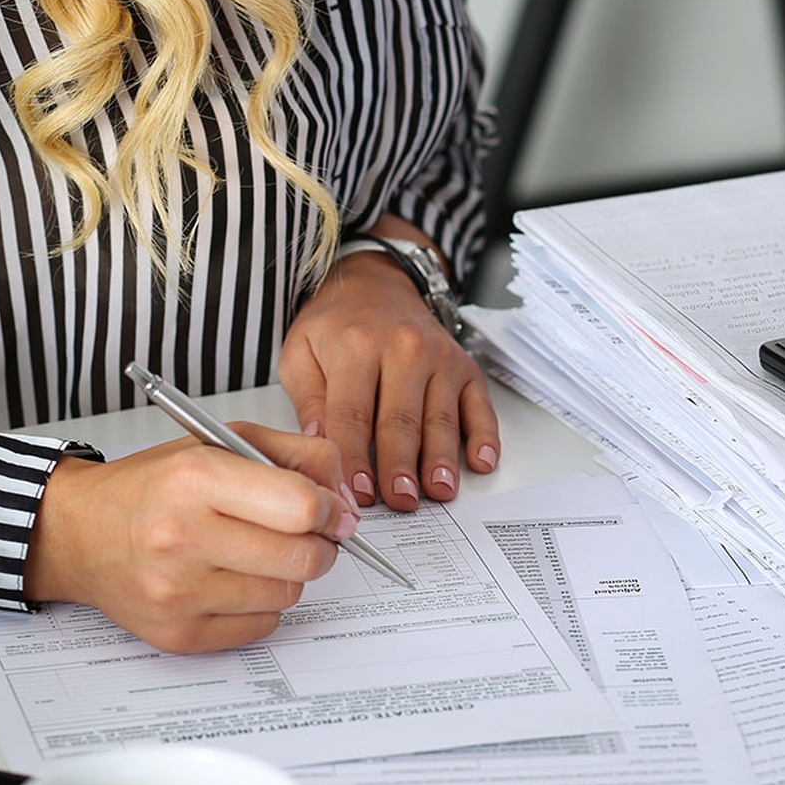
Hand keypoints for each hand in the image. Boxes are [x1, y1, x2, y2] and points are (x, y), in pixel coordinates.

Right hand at [24, 424, 356, 652]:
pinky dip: (261, 605)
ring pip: (287, 595)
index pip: (300, 506)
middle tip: (304, 534)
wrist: (81, 532)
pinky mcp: (179, 635)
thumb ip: (297, 456)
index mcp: (195, 479)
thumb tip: (346, 498)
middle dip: (318, 544)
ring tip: (254, 553)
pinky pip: (262, 627)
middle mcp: (182, 538)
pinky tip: (232, 581)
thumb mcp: (223, 442)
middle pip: (303, 558)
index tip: (330, 509)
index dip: (330, 508)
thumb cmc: (155, 485)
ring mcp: (178, 593)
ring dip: (286, 574)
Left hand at [278, 214, 499, 511]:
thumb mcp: (300, 353)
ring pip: (440, 417)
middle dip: (399, 466)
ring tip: (438, 491)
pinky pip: (479, 405)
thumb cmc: (337, 325)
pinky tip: (481, 461)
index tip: (355, 493)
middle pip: (401, 419)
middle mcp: (403, 349)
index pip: (353, 413)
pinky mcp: (465, 368)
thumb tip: (320, 446)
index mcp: (356, 346)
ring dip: (440, 459)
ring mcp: (440, 358)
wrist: (377, 283)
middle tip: (399, 502)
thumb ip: (308, 401)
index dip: (355, 458)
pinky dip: (483, 435)